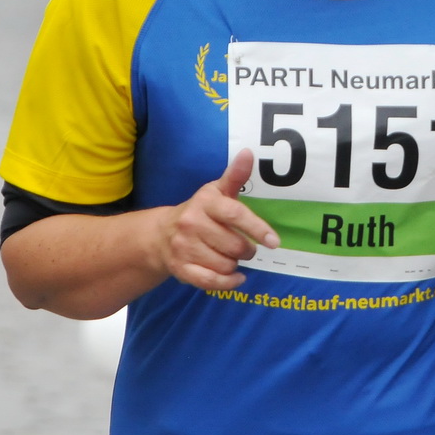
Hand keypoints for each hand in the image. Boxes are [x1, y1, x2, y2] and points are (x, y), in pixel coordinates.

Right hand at [157, 150, 279, 289]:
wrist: (161, 235)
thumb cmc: (200, 212)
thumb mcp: (216, 192)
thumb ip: (235, 176)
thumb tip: (249, 153)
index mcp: (205, 202)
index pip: (235, 215)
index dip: (257, 228)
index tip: (274, 241)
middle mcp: (192, 224)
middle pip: (235, 245)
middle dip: (247, 250)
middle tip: (245, 247)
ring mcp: (184, 248)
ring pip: (226, 265)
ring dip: (235, 264)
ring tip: (230, 256)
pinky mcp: (181, 269)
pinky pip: (212, 282)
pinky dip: (228, 282)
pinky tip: (236, 277)